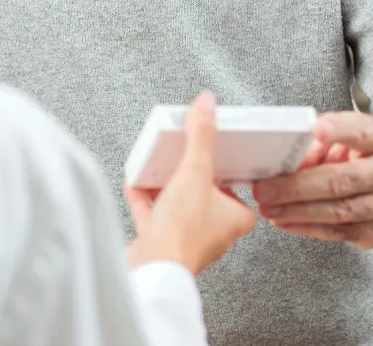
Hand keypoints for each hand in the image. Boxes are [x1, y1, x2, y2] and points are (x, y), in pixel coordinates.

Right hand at [125, 93, 255, 276]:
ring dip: (166, 184)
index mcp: (234, 218)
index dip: (226, 171)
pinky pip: (153, 215)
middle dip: (190, 174)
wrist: (153, 267)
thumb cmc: (183, 231)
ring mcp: (186, 238)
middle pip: (204, 194)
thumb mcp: (195, 171)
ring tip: (156, 163)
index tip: (214, 152)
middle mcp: (213, 231)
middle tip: (182, 153)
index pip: (238, 190)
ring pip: (178, 204)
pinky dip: (144, 198)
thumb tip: (207, 106)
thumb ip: (201, 136)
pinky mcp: (161, 243)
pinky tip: (134, 181)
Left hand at [253, 112, 372, 248]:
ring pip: (338, 211)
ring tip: (268, 208)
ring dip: (297, 212)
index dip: (338, 130)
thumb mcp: (344, 137)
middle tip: (264, 190)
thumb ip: (317, 144)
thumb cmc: (361, 154)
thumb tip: (284, 161)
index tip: (316, 130)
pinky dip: (307, 228)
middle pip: (340, 180)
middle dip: (296, 187)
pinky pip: (339, 232)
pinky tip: (285, 221)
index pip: (360, 131)